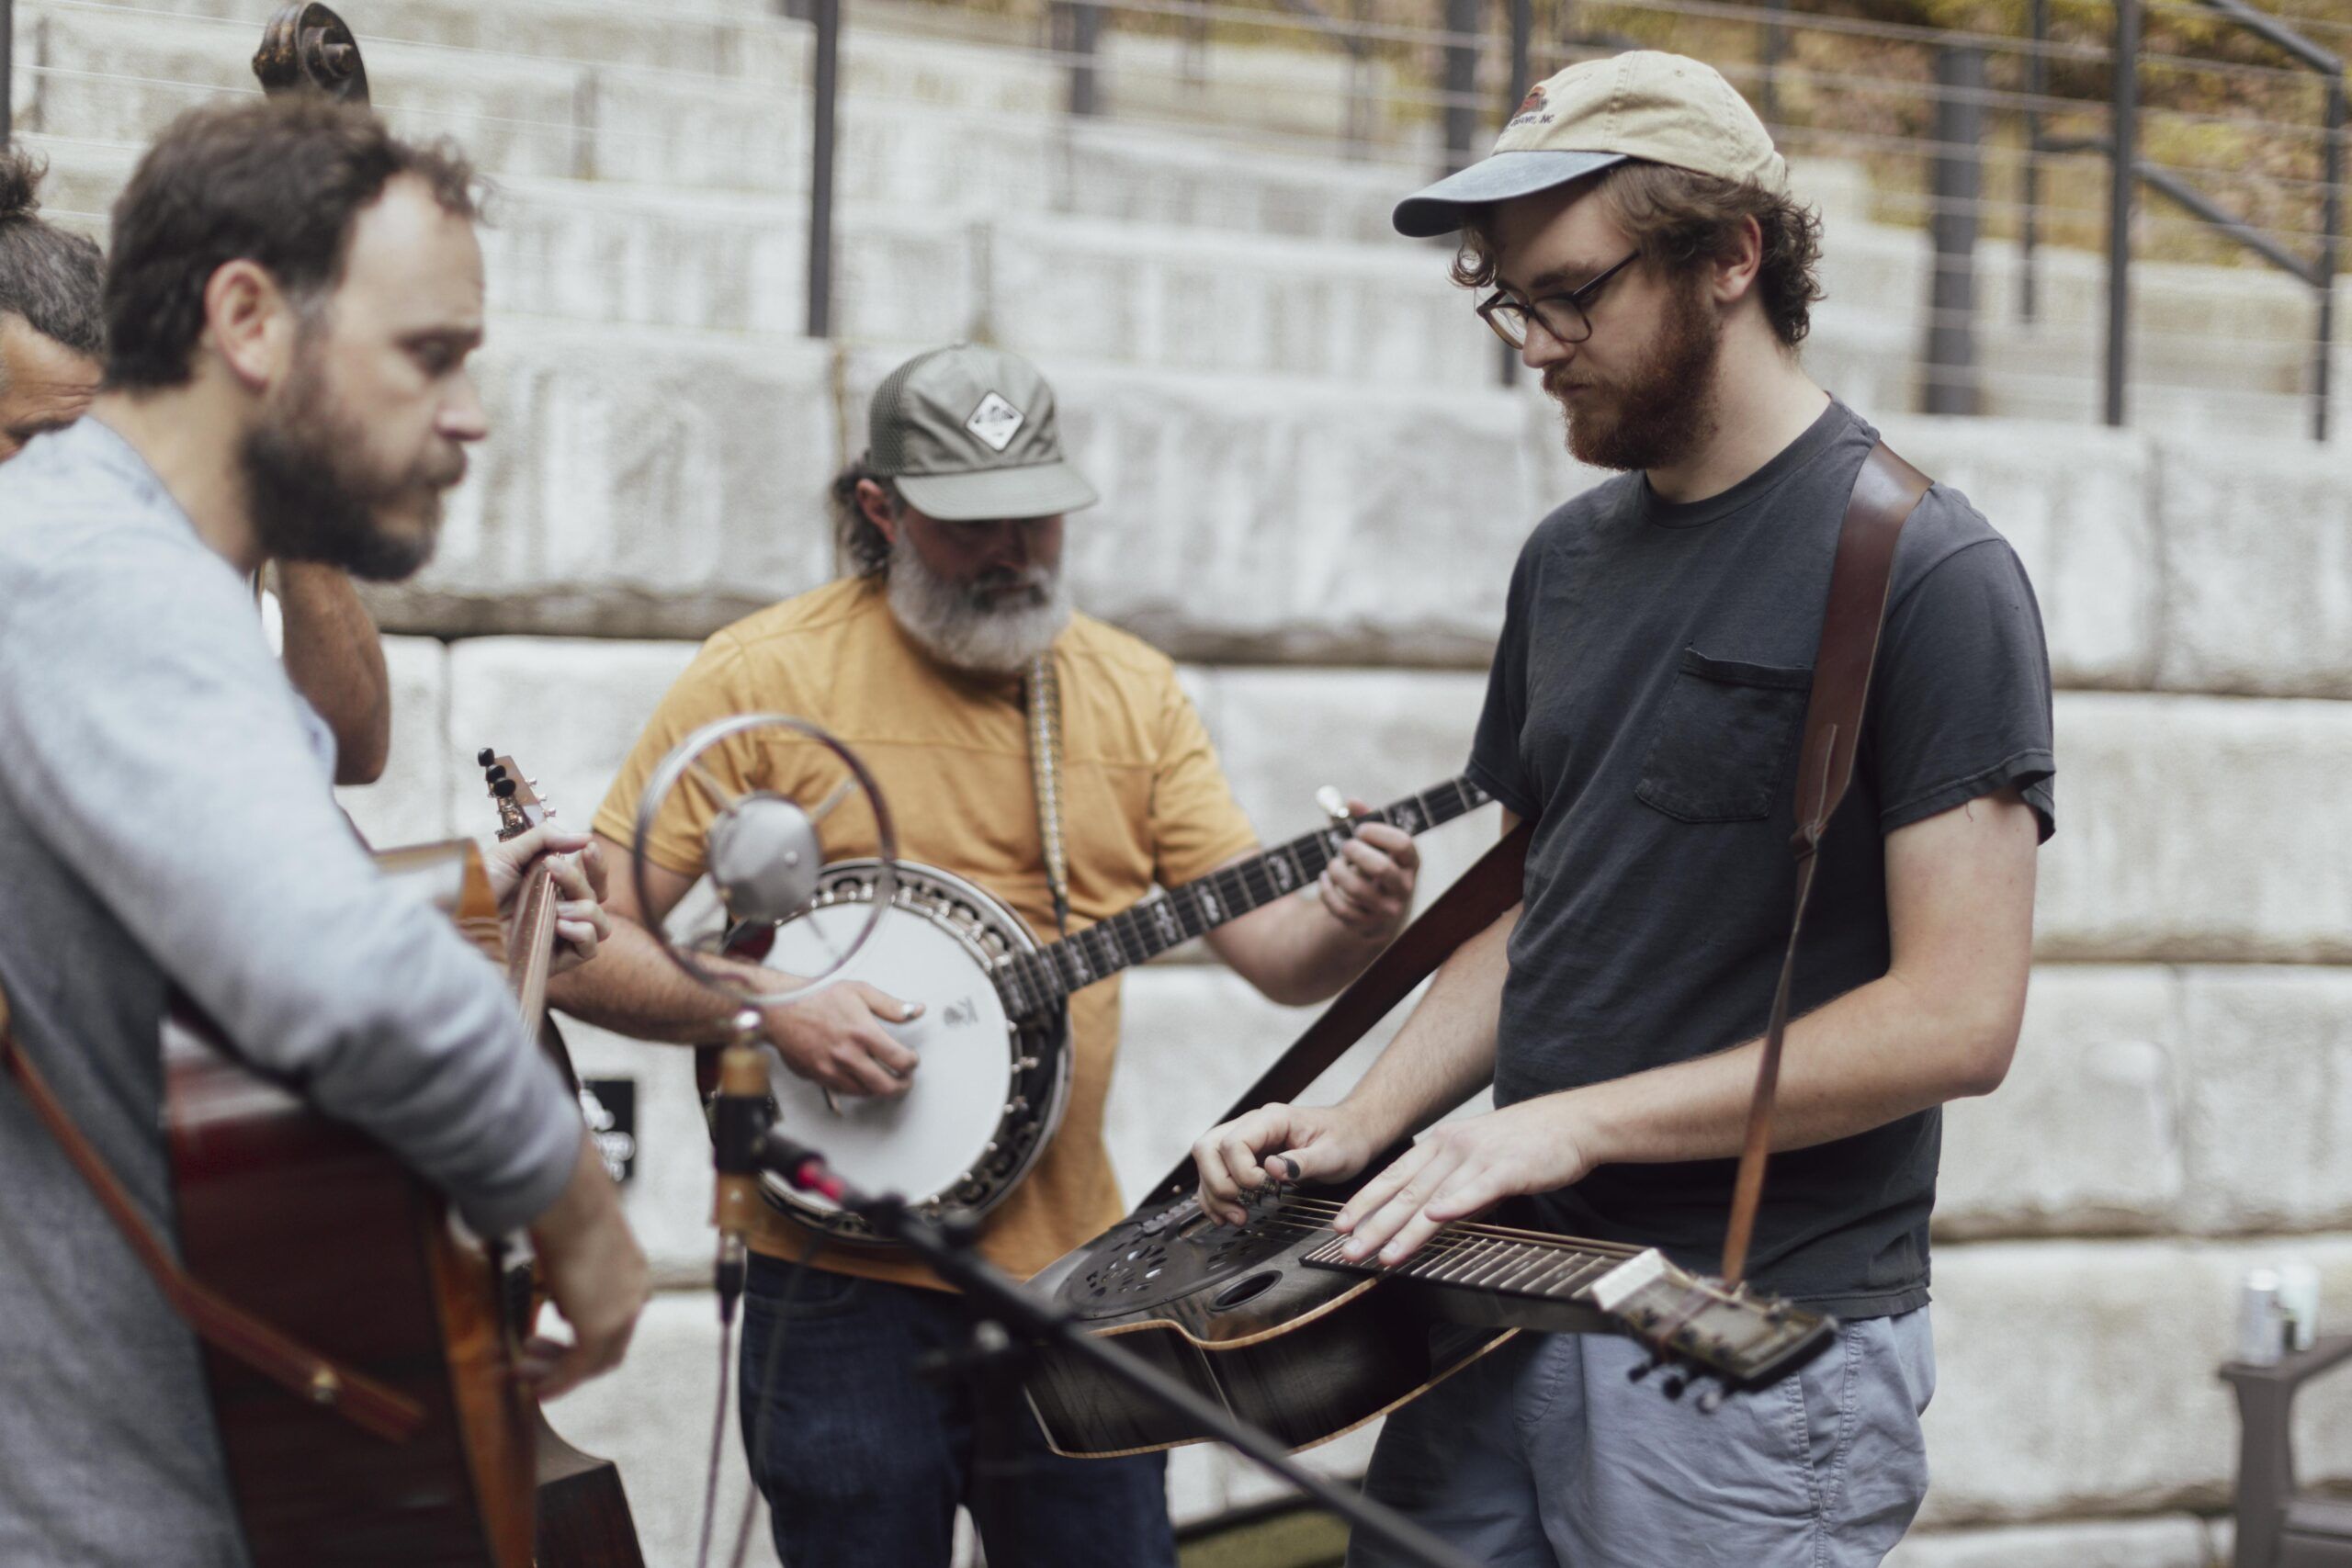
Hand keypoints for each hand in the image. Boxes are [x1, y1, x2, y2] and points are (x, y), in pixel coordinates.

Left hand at [484, 825, 611, 976]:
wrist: (456, 928)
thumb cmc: (475, 893)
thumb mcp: (506, 854)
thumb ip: (544, 838)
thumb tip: (584, 836)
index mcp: (549, 886)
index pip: (589, 876)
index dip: (596, 863)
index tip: (588, 847)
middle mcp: (558, 910)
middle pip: (598, 895)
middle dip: (585, 878)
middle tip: (554, 870)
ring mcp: (559, 936)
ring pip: (601, 923)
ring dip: (586, 908)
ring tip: (556, 908)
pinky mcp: (556, 959)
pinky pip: (590, 948)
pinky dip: (583, 932)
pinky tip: (560, 925)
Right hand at [523, 1134, 649, 1399]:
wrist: (572, 1201)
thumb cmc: (567, 1211)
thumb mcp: (575, 1248)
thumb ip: (574, 1278)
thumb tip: (560, 1304)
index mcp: (634, 1273)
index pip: (616, 1318)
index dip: (584, 1334)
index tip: (552, 1338)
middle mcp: (634, 1296)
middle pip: (609, 1345)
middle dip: (568, 1357)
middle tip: (531, 1358)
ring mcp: (622, 1314)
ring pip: (595, 1360)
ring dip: (557, 1371)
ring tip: (524, 1372)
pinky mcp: (601, 1328)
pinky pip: (579, 1367)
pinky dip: (559, 1382)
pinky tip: (538, 1389)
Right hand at [761, 981, 923, 1097]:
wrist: (781, 1008)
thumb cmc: (817, 997)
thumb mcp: (860, 991)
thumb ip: (891, 1005)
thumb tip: (916, 1010)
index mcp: (862, 1033)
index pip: (899, 1060)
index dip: (912, 1063)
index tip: (911, 1060)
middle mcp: (848, 1055)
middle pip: (885, 1085)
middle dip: (901, 1085)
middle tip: (905, 1079)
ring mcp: (831, 1069)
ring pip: (865, 1092)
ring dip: (880, 1089)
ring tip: (886, 1078)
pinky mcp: (818, 1076)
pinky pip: (844, 1091)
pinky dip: (859, 1088)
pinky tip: (863, 1078)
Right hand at [1193, 1101, 1377, 1226]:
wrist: (1353, 1133)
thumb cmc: (1346, 1139)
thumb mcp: (1333, 1154)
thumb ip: (1302, 1162)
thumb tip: (1271, 1170)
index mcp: (1271, 1120)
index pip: (1233, 1142)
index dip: (1243, 1172)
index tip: (1267, 1189)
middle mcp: (1251, 1126)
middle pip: (1208, 1148)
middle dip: (1218, 1184)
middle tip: (1242, 1207)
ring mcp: (1246, 1141)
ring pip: (1207, 1162)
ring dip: (1215, 1194)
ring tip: (1237, 1217)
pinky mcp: (1245, 1157)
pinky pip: (1216, 1173)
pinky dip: (1216, 1196)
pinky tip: (1227, 1214)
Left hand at [1317, 799, 1418, 939]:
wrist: (1375, 911)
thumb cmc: (1372, 865)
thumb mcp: (1372, 843)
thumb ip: (1362, 819)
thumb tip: (1351, 801)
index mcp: (1410, 862)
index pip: (1402, 843)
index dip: (1377, 832)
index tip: (1359, 829)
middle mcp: (1403, 887)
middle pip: (1381, 867)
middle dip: (1355, 852)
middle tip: (1344, 847)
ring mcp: (1386, 909)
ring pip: (1357, 889)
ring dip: (1337, 871)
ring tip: (1333, 864)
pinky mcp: (1366, 925)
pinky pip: (1341, 909)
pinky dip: (1327, 891)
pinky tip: (1324, 880)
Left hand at [1333, 1096, 1597, 1266]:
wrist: (1572, 1122)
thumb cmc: (1526, 1142)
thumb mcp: (1478, 1156)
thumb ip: (1451, 1182)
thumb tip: (1428, 1214)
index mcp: (1441, 1143)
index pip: (1392, 1176)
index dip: (1364, 1202)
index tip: (1341, 1226)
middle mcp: (1452, 1147)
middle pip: (1404, 1191)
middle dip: (1372, 1224)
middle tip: (1348, 1251)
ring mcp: (1478, 1157)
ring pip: (1432, 1197)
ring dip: (1403, 1229)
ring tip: (1382, 1254)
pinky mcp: (1507, 1169)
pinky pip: (1475, 1190)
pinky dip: (1453, 1205)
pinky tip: (1434, 1219)